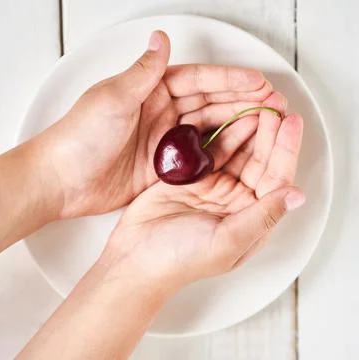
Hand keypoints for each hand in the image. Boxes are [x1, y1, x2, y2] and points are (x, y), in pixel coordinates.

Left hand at [33, 31, 270, 218]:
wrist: (63, 180)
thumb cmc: (80, 137)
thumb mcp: (113, 98)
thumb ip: (143, 72)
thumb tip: (161, 39)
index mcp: (150, 91)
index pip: (198, 80)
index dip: (228, 80)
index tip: (256, 82)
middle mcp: (161, 114)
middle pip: (208, 103)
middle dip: (240, 102)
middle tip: (270, 102)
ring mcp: (165, 142)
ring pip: (207, 129)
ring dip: (235, 126)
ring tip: (264, 124)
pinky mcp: (165, 167)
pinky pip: (198, 157)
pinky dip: (218, 154)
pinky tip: (239, 151)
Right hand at [104, 92, 304, 287]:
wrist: (137, 255)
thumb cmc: (181, 259)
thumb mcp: (227, 242)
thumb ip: (262, 217)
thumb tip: (297, 196)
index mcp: (251, 217)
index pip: (277, 178)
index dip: (286, 149)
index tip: (291, 123)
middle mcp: (237, 199)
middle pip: (260, 159)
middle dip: (270, 131)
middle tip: (274, 103)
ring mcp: (215, 185)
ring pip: (239, 150)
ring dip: (249, 126)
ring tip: (258, 102)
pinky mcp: (193, 174)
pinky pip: (212, 148)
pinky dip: (222, 131)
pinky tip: (230, 115)